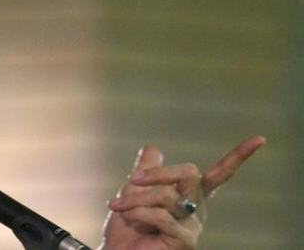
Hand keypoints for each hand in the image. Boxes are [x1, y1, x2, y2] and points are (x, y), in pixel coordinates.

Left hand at [98, 135, 265, 249]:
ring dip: (135, 198)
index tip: (260, 139)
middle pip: (189, 173)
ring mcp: (193, 225)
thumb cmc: (127, 228)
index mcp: (191, 195)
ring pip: (167, 195)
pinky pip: (160, 215)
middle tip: (132, 180)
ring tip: (119, 207)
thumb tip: (153, 148)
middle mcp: (197, 209)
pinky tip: (127, 217)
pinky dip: (136, 212)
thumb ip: (146, 171)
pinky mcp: (185, 240)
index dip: (239, 156)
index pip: (219, 173)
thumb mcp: (134, 192)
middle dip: (157, 173)